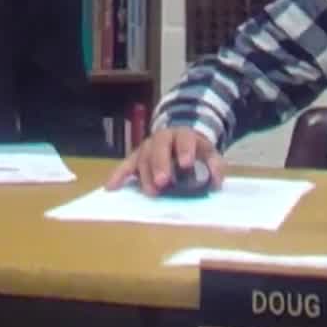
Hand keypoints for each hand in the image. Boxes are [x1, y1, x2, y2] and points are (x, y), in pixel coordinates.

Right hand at [105, 126, 224, 194]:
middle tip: (163, 181)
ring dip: (145, 175)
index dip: (184, 150)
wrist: (180, 136)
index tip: (186, 164)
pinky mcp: (136, 157)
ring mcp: (147, 147)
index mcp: (182, 134)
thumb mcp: (209, 153)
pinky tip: (111, 187)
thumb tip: (216, 182)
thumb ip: (214, 165)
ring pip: (142, 157)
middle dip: (160, 164)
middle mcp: (162, 138)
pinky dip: (118, 175)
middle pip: (158, 147)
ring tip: (151, 192)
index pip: (183, 139)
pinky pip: (126, 165)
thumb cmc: (195, 149)